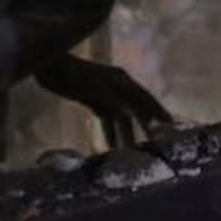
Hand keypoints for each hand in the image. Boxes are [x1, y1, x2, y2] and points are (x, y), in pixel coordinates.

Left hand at [32, 54, 175, 150]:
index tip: (171, 127)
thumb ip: (109, 99)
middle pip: (137, 109)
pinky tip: (109, 148)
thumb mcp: (91, 87)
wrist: (49, 65)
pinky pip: (107, 119)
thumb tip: (126, 113)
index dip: (158, 112)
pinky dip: (109, 133)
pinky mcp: (93, 100)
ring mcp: (106, 94)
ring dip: (126, 134)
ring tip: (131, 154)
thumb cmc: (70, 73)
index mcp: (122, 81)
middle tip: (156, 146)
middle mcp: (118, 87)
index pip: (145, 99)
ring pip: (122, 117)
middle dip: (146, 127)